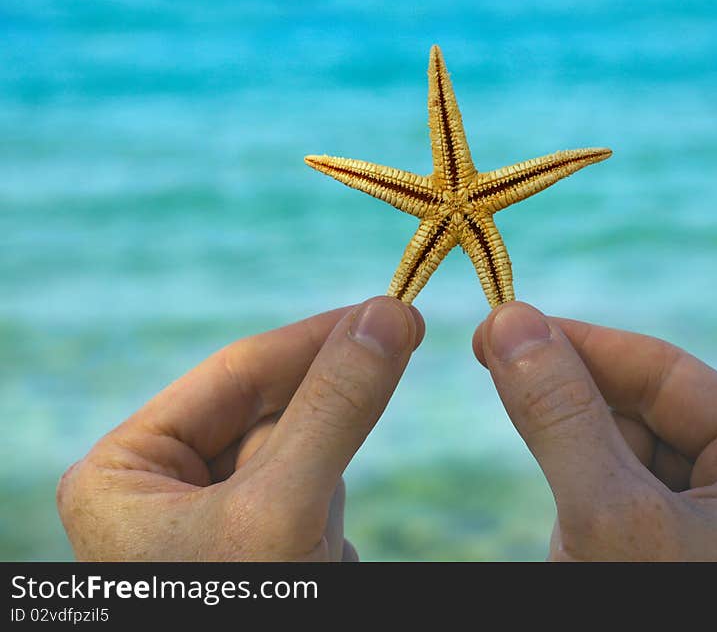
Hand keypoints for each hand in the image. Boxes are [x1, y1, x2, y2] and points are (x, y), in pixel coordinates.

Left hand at [57, 296, 422, 560]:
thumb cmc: (245, 613)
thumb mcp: (284, 507)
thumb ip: (333, 406)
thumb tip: (386, 312)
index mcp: (124, 470)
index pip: (231, 373)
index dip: (312, 335)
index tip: (385, 305)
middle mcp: (157, 488)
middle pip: (262, 405)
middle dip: (329, 382)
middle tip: (402, 329)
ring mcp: (207, 518)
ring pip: (290, 443)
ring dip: (334, 438)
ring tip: (359, 437)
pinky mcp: (253, 544)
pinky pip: (302, 485)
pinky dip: (331, 489)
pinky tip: (330, 531)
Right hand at [473, 302, 716, 560]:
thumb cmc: (652, 621)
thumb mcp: (608, 516)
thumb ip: (563, 416)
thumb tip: (513, 320)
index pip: (670, 372)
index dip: (587, 341)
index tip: (512, 318)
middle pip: (643, 403)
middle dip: (568, 380)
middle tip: (492, 347)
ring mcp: (707, 517)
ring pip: (620, 440)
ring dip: (564, 424)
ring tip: (509, 394)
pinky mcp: (663, 544)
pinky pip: (609, 482)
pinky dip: (568, 469)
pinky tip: (544, 466)